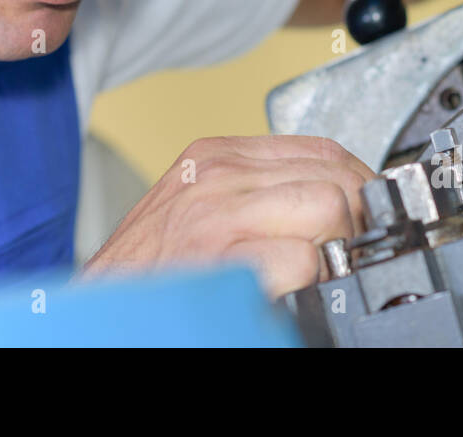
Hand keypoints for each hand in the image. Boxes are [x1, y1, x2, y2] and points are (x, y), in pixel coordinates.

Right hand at [81, 135, 374, 297]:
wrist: (99, 312)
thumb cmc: (150, 271)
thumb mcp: (198, 206)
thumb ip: (257, 189)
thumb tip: (330, 197)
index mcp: (216, 156)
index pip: (322, 149)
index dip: (356, 187)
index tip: (363, 219)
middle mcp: (217, 174)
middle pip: (335, 176)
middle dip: (355, 219)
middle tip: (344, 253)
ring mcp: (218, 213)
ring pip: (329, 206)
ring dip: (337, 247)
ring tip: (318, 272)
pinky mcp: (222, 258)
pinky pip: (304, 257)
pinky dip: (310, 280)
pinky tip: (290, 290)